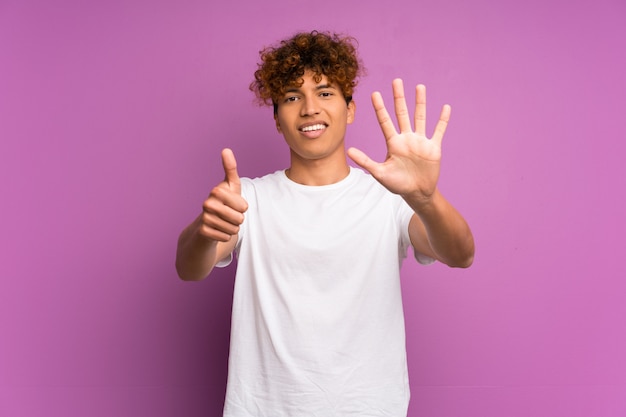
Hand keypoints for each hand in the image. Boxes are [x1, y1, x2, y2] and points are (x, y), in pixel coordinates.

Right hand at [200, 148, 247, 241]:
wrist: (206, 224)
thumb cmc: (223, 203)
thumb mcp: (231, 186)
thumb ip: (230, 169)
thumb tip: (226, 149)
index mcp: (216, 191)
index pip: (243, 206)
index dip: (243, 208)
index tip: (236, 205)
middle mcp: (207, 203)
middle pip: (239, 218)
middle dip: (239, 220)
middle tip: (230, 216)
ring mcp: (204, 218)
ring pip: (233, 229)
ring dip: (232, 228)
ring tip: (224, 223)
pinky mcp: (203, 232)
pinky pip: (226, 237)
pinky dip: (226, 236)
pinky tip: (219, 231)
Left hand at [348, 79, 449, 202]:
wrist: (417, 193)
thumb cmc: (397, 184)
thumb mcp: (380, 173)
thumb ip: (366, 161)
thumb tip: (349, 151)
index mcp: (393, 143)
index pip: (385, 121)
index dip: (380, 108)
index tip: (375, 94)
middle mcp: (406, 138)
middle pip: (402, 113)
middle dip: (399, 98)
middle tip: (396, 81)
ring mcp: (420, 141)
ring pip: (420, 117)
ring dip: (420, 103)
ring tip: (419, 87)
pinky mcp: (433, 147)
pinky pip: (438, 131)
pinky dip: (443, 120)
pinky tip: (445, 107)